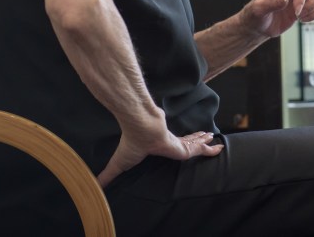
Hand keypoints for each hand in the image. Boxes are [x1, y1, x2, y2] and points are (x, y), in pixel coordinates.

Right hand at [96, 124, 222, 187]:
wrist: (140, 127)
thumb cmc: (132, 144)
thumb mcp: (119, 164)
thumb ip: (109, 174)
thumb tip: (95, 185)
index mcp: (158, 146)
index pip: (172, 144)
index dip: (180, 142)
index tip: (188, 140)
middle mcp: (169, 141)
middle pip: (186, 141)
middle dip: (195, 138)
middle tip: (206, 136)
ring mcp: (177, 141)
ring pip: (194, 143)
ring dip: (203, 141)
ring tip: (213, 138)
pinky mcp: (183, 145)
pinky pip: (199, 149)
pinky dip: (209, 151)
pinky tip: (218, 149)